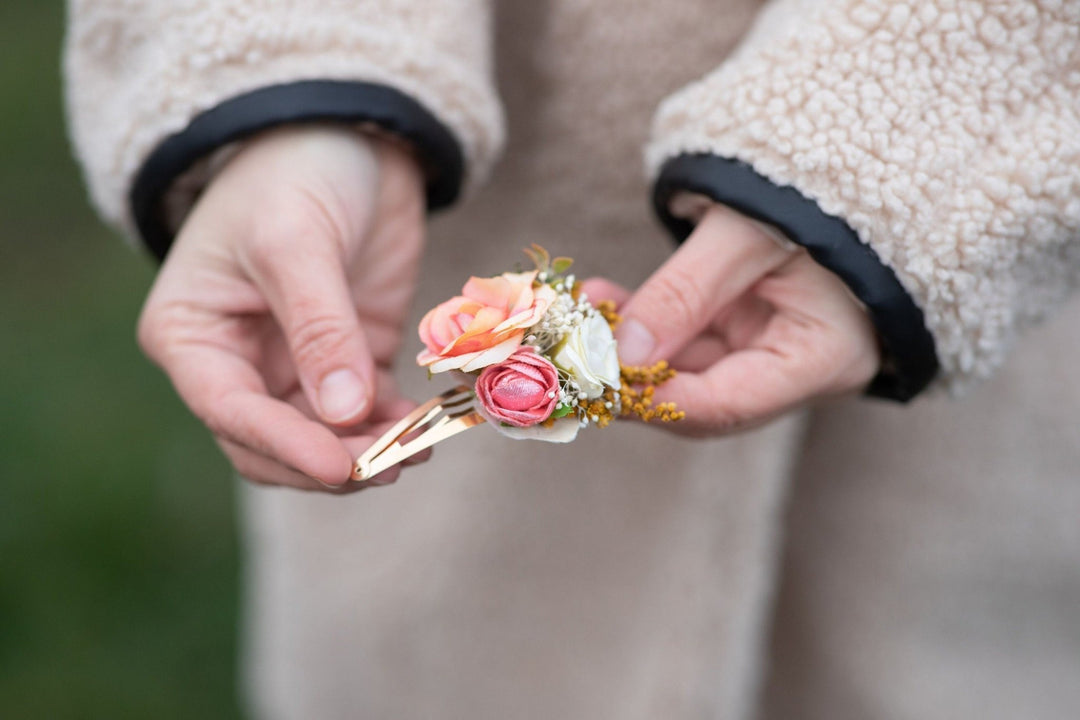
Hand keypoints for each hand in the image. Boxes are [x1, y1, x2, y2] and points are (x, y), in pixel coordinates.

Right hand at [137, 126, 427, 490]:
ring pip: (323, 438)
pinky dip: (394, 425)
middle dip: (329, 461)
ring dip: (367, 451)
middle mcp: (236, 362)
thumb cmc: (295, 172)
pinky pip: (369, 412)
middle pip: (274, 442)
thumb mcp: (297, 241)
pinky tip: (426, 426)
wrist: (347, 135)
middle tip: (390, 465)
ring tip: (418, 449)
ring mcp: (296, 365)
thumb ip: (320, 327)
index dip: (286, 447)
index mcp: (192, 335)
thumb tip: (343, 412)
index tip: (341, 466)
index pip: (231, 412)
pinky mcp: (350, 359)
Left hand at [584, 205, 879, 435]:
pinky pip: (686, 339)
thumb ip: (683, 295)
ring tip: (579, 313)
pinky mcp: (744, 328)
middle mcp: (797, 371)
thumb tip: (621, 355)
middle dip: (632, 378)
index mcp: (823, 360)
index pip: (726, 406)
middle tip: (571, 358)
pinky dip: (643, 324)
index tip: (594, 382)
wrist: (839, 156)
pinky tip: (601, 300)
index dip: (654, 401)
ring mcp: (768, 350)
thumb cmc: (811, 189)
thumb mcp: (744, 235)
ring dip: (628, 346)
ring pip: (685, 368)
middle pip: (701, 398)